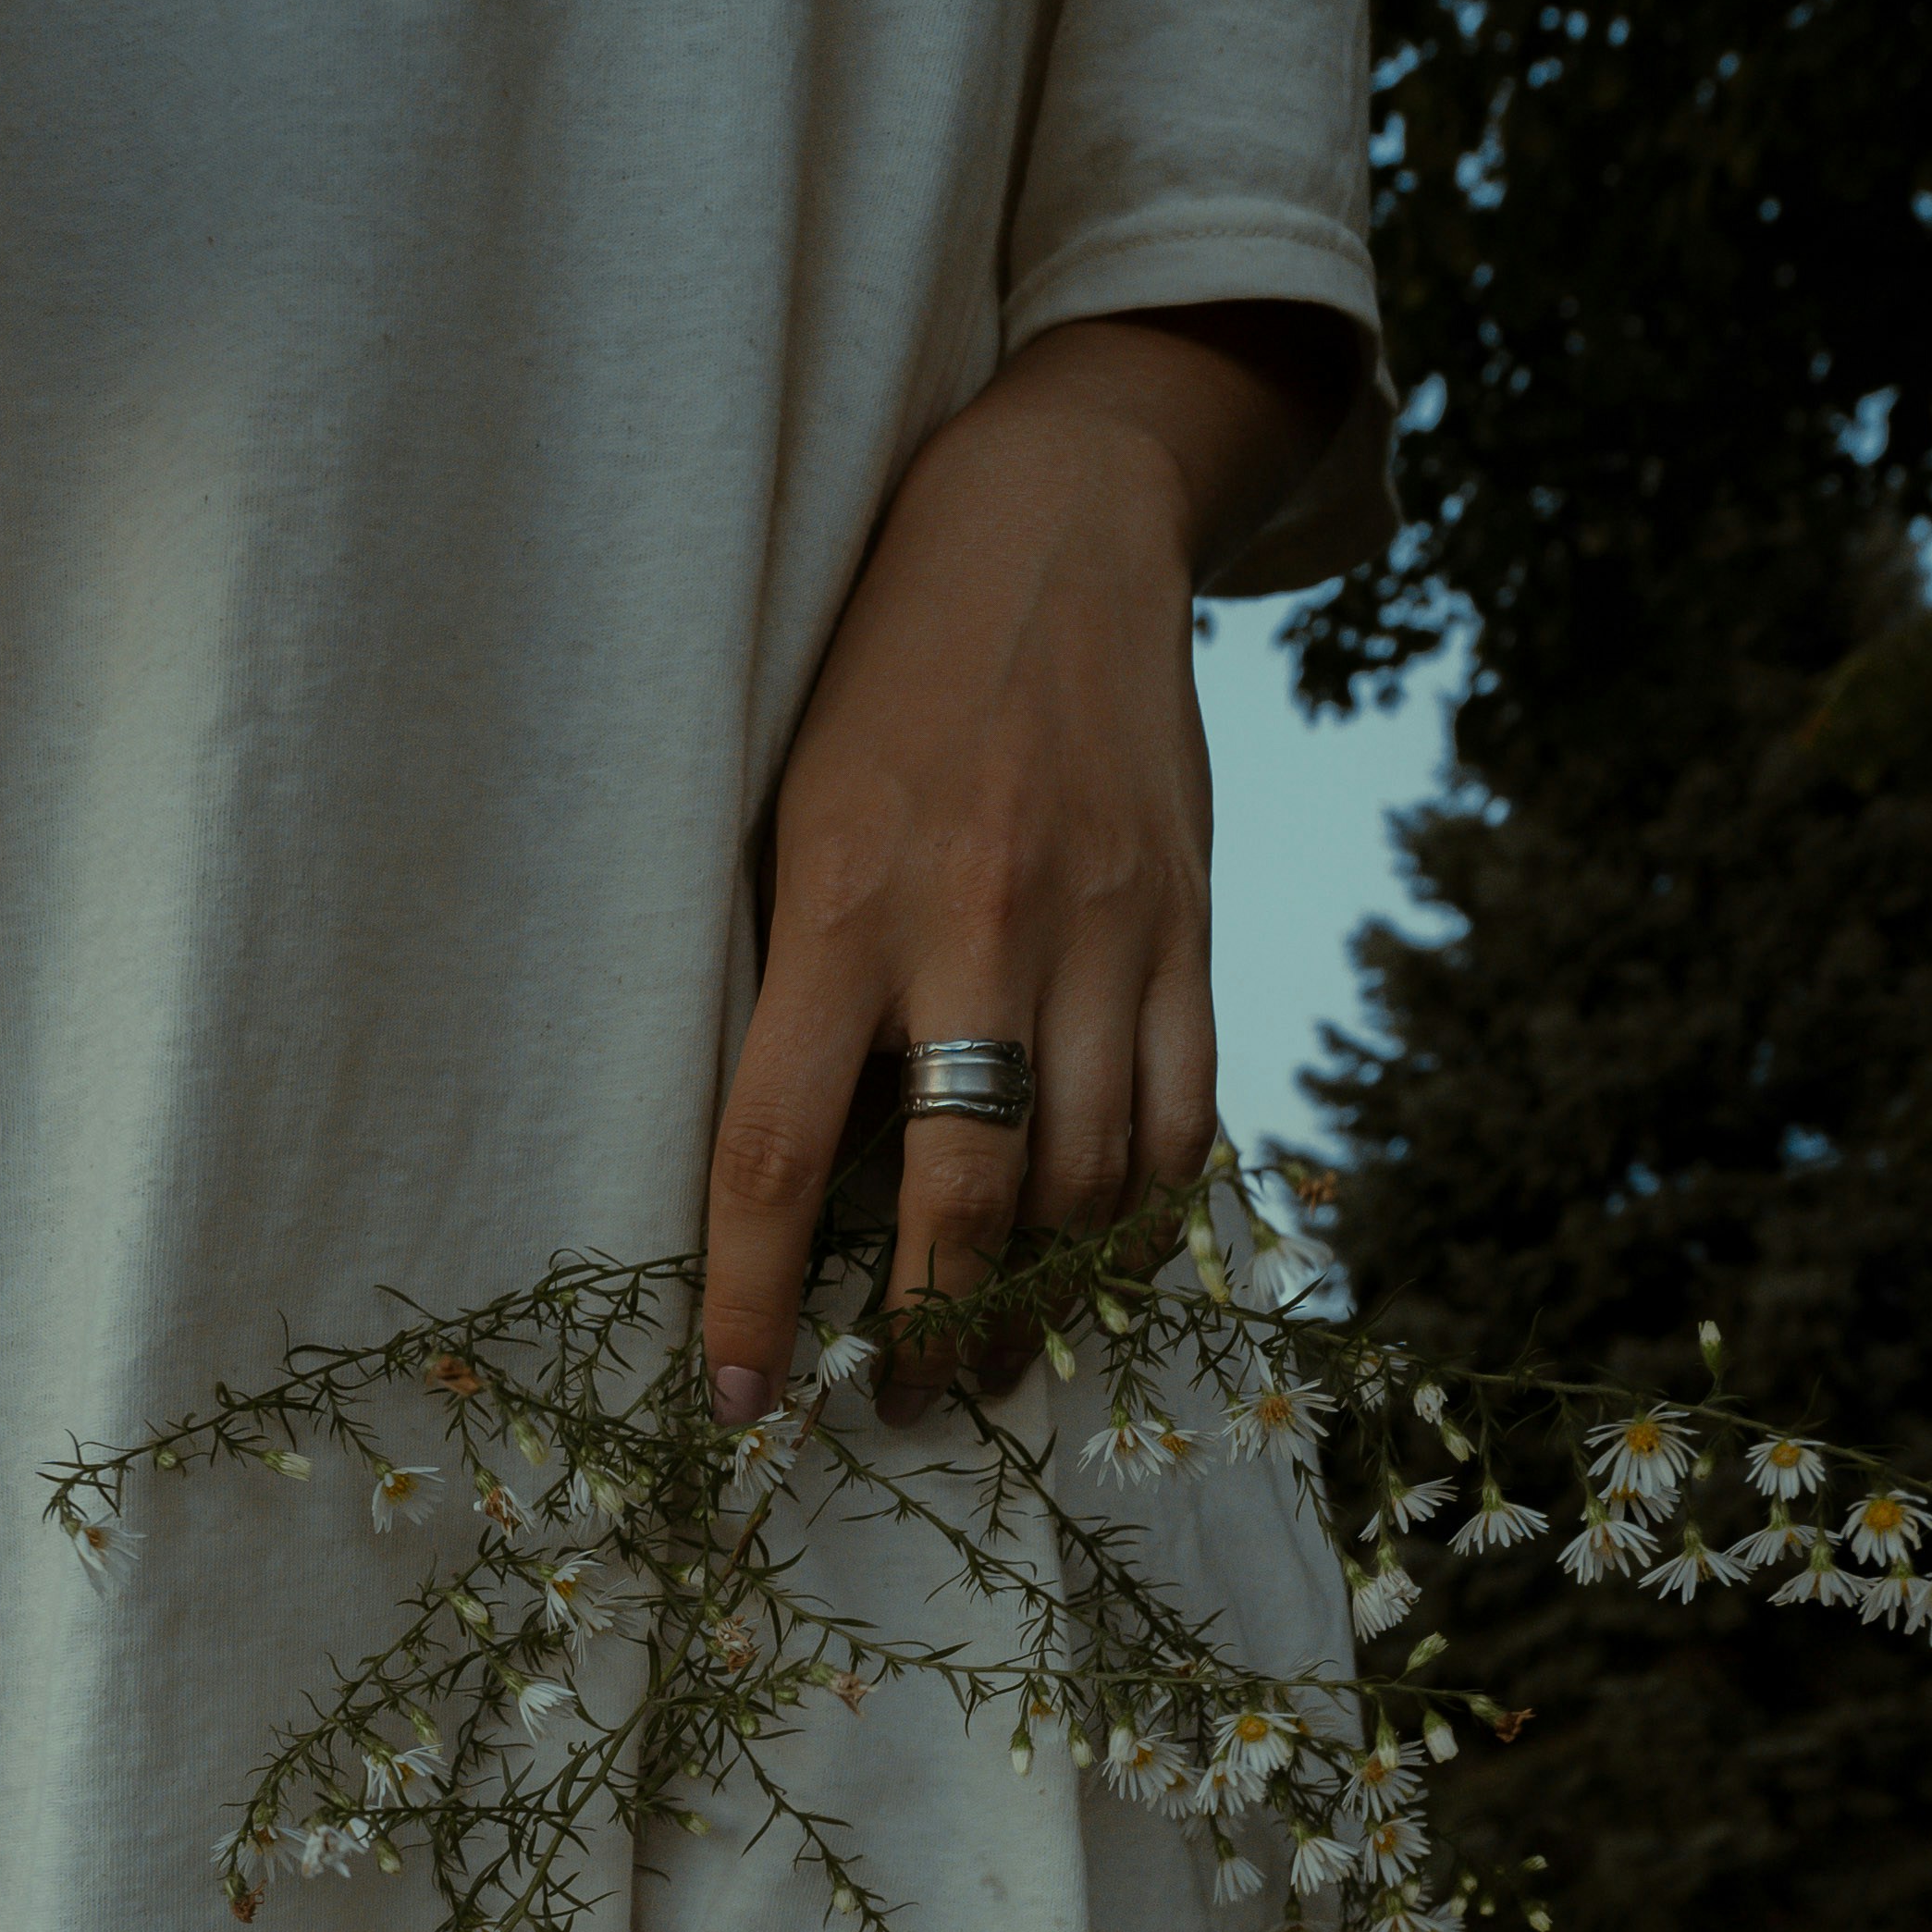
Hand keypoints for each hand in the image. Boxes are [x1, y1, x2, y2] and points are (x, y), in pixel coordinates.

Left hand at [701, 304, 1355, 1427]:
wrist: (1056, 526)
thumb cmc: (881, 676)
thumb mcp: (793, 806)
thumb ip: (797, 977)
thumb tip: (793, 1179)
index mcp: (844, 898)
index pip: (774, 1149)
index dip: (751, 1299)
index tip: (741, 1401)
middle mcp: (980, 925)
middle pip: (961, 1198)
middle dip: (927, 1335)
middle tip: (897, 1405)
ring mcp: (1104, 929)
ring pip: (1087, 1182)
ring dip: (1040, 1301)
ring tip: (993, 1361)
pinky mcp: (1190, 924)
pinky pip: (1182, 1122)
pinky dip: (1145, 1221)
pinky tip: (1103, 1267)